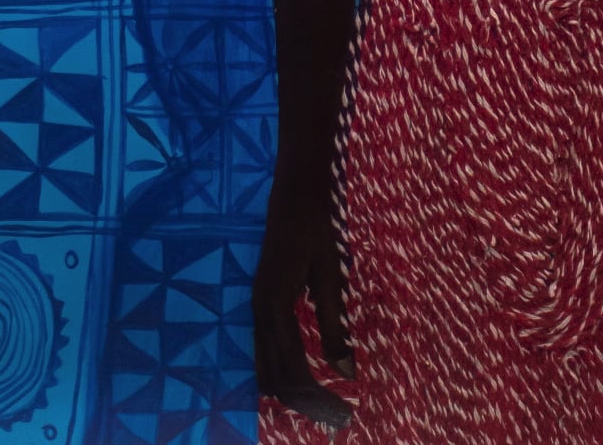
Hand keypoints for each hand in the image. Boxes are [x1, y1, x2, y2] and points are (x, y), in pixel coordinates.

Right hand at [254, 168, 353, 427]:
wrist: (297, 186)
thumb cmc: (319, 224)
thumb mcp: (331, 273)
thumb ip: (335, 321)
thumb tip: (346, 370)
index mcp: (276, 307)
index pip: (293, 369)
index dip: (317, 396)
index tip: (342, 413)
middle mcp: (259, 311)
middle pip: (274, 375)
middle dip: (303, 399)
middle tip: (336, 415)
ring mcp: (256, 303)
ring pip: (266, 363)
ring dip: (291, 386)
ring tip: (323, 400)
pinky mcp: (262, 296)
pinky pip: (266, 346)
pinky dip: (283, 366)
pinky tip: (303, 371)